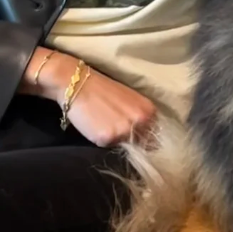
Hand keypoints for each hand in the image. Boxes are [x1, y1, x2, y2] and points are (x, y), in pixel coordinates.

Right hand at [19, 47, 156, 145]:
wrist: (76, 83)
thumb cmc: (102, 91)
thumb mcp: (129, 102)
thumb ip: (140, 119)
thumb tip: (147, 141)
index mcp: (149, 111)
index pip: (156, 138)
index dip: (145, 140)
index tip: (134, 138)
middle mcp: (142, 121)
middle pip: (143, 146)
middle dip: (132, 144)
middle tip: (116, 132)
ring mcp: (126, 130)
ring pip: (125, 148)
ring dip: (117, 143)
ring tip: (105, 127)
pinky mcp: (108, 137)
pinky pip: (108, 147)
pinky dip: (102, 141)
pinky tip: (95, 128)